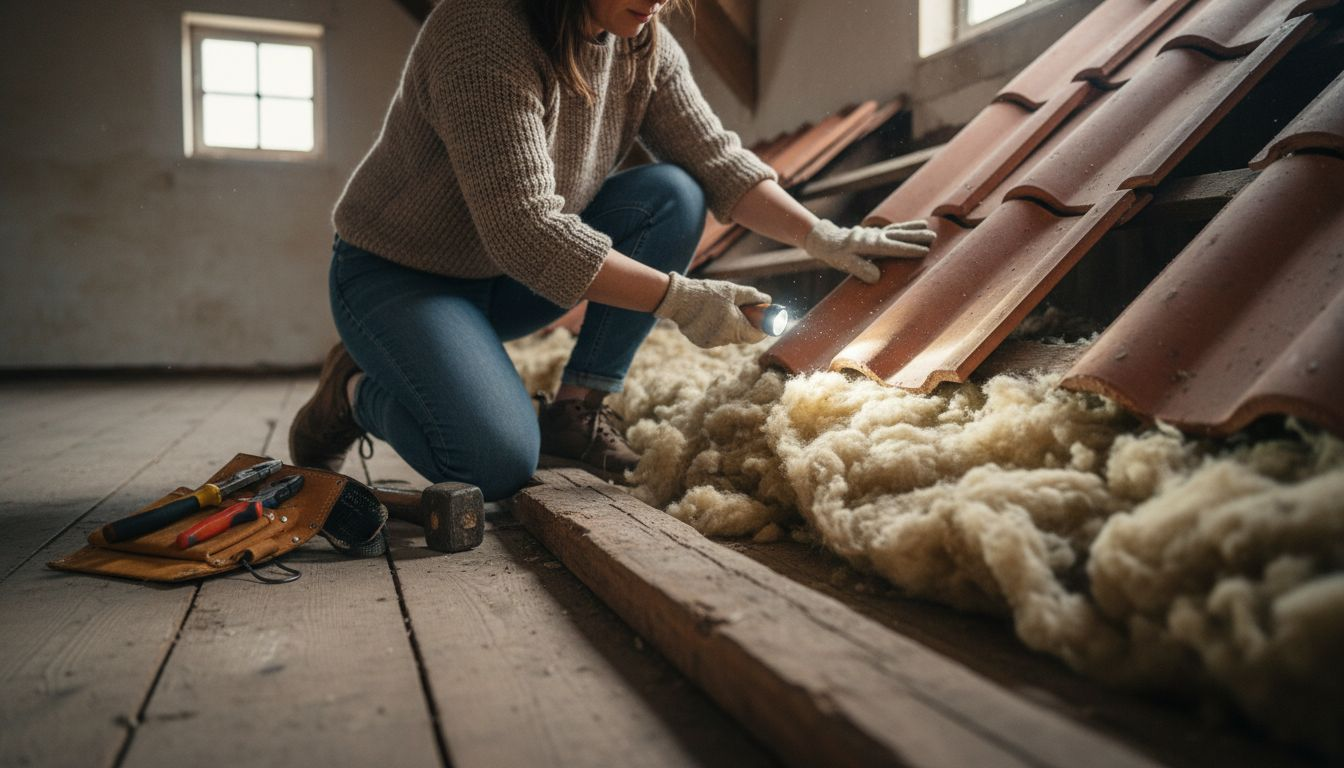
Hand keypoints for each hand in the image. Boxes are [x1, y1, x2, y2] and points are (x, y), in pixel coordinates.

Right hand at [653, 272, 770, 347]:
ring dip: (730, 326)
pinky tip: (710, 315)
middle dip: (746, 324)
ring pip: (728, 336)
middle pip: (742, 336)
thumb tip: (768, 300)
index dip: (762, 328)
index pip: (756, 336)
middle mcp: (724, 340)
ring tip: (722, 309)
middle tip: (743, 310)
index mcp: (735, 328)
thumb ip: (752, 296)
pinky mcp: (701, 342)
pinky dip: (717, 328)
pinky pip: (715, 337)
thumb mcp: (733, 291)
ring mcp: (711, 343)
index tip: (763, 320)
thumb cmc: (707, 293)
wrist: (678, 299)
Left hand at [803, 218, 936, 283]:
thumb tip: (877, 277)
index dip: (909, 250)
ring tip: (930, 229)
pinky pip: (894, 229)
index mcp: (869, 244)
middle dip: (916, 237)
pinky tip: (917, 226)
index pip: (893, 248)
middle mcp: (875, 236)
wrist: (827, 240)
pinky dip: (906, 227)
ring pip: (899, 230)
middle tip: (933, 238)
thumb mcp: (844, 263)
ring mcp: (876, 233)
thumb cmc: (835, 254)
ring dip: (914, 230)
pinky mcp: (876, 233)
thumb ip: (860, 269)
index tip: (924, 251)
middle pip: (899, 236)